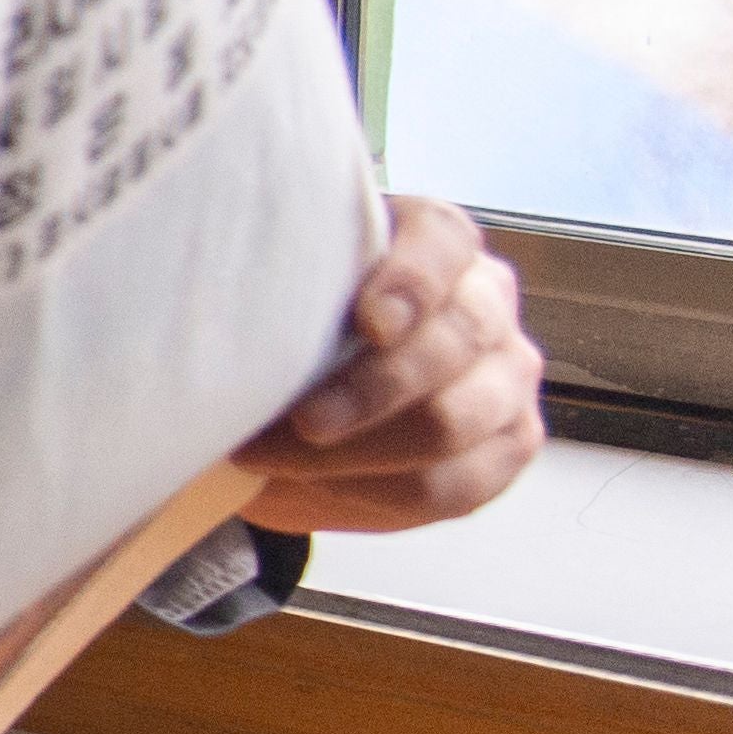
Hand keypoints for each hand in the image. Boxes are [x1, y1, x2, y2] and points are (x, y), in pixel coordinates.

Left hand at [234, 196, 542, 534]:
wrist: (299, 403)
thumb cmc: (290, 329)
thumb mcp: (280, 295)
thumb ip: (282, 288)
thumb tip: (225, 310)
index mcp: (437, 242)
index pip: (442, 244)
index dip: (410, 282)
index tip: (367, 322)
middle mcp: (487, 302)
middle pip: (451, 345)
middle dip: (367, 391)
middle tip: (297, 421)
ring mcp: (507, 377)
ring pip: (452, 423)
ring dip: (357, 451)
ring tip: (277, 458)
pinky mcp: (507, 446)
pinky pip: (452, 484)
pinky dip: (375, 491)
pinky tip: (319, 483)